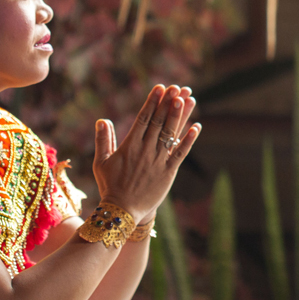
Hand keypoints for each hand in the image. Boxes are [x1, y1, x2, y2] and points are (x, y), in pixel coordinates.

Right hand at [91, 85, 200, 221]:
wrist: (123, 211)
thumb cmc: (110, 186)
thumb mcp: (101, 162)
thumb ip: (103, 140)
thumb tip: (102, 120)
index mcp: (130, 146)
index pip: (143, 119)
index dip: (153, 102)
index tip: (160, 88)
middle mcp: (146, 150)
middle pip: (159, 122)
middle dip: (168, 103)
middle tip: (176, 87)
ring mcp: (158, 161)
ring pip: (171, 134)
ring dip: (179, 115)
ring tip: (186, 98)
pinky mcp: (168, 172)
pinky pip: (181, 153)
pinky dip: (189, 140)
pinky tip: (196, 126)